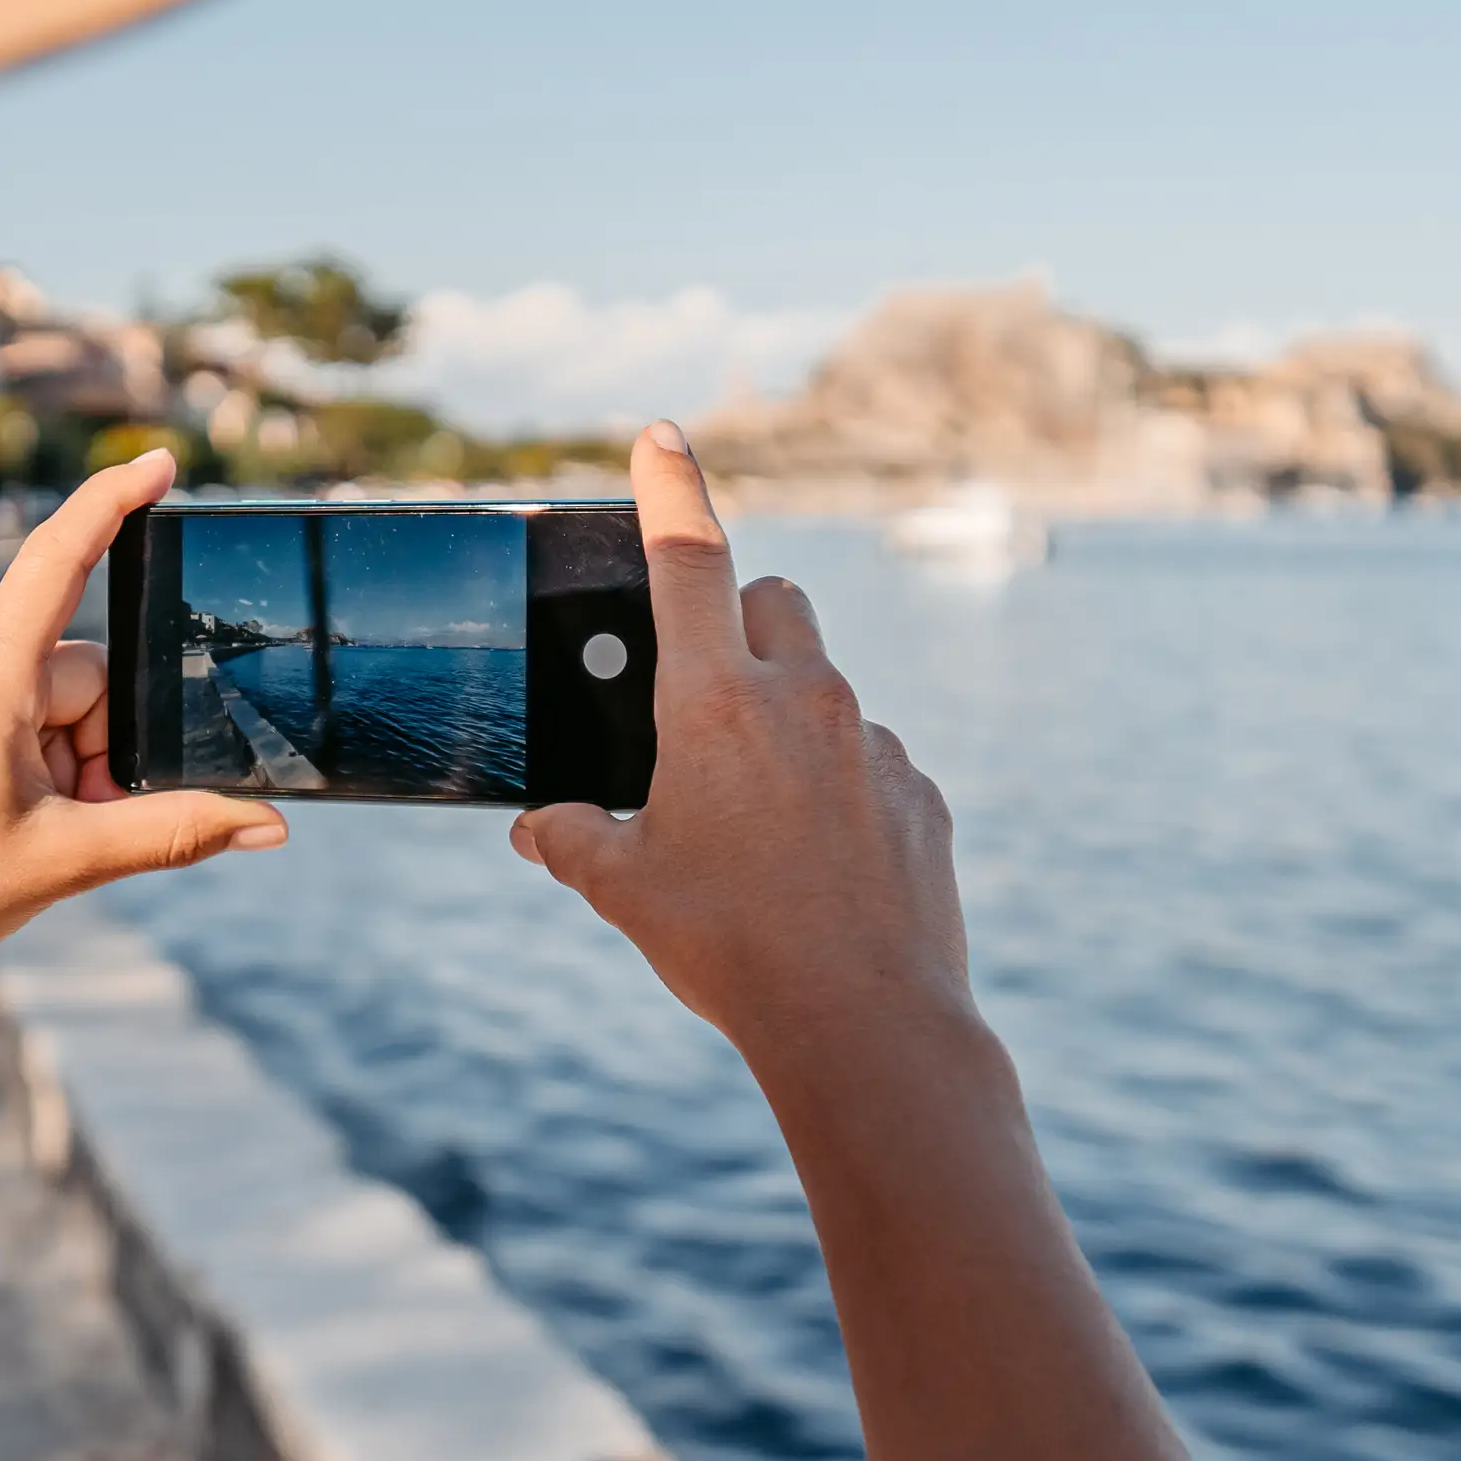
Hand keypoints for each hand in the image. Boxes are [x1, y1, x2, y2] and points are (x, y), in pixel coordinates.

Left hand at [0, 449, 284, 1002]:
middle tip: (73, 832)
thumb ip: (171, 831)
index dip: (113, 502)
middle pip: (79, 682)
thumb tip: (268, 827)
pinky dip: (22, 773)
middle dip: (100, 752)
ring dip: (61, 771)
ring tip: (20, 846)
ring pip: (39, 712)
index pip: (59, 560)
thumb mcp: (62, 861)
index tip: (161, 462)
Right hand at [511, 423, 989, 1101]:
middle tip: (700, 693)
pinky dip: (836, 783)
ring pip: (822, 686)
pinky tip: (816, 865)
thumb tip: (540, 828)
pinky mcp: (921, 793)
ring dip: (785, 717)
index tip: (662, 435)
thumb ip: (576, 840)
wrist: (865, 1026)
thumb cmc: (731, 950)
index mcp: (713, 704)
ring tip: (756, 819)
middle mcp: (803, 700)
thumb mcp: (627, 892)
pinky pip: (869, 758)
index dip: (669, 487)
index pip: (688, 556)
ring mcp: (873, 744)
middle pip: (771, 600)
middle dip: (735, 618)